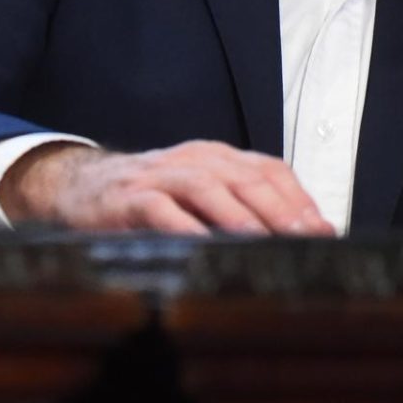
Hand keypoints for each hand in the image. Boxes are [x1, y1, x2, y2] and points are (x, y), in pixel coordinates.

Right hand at [0, 139, 335, 235]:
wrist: (78, 187)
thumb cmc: (148, 198)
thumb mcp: (197, 193)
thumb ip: (238, 207)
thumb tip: (293, 238)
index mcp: (217, 157)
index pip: (269, 170)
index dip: (299, 199)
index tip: (324, 229)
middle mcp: (194, 160)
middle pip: (246, 178)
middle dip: (281, 209)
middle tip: (306, 238)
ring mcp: (160, 176)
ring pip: (209, 189)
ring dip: (241, 216)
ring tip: (266, 240)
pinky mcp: (129, 198)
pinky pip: (161, 210)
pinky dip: (185, 226)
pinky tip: (204, 245)